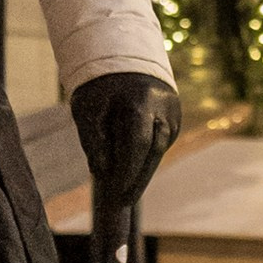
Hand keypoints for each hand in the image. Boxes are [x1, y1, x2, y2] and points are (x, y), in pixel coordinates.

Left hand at [69, 70, 180, 223]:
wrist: (126, 60)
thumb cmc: (101, 86)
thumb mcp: (88, 107)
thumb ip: (93, 139)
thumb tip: (100, 172)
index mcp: (141, 101)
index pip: (137, 143)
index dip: (128, 171)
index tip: (117, 193)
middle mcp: (163, 108)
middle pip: (153, 150)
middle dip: (138, 179)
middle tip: (122, 202)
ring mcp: (173, 114)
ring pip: (158, 150)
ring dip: (142, 172)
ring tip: (125, 195)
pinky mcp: (174, 120)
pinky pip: (159, 144)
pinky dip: (145, 159)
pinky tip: (132, 174)